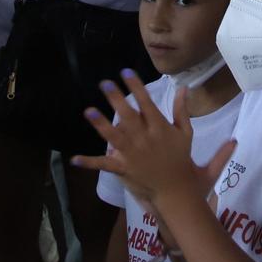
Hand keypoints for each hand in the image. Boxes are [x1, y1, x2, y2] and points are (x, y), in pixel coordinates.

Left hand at [74, 72, 235, 214]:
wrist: (177, 190)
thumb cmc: (181, 158)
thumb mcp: (185, 133)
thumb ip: (182, 110)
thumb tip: (183, 88)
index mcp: (160, 128)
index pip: (147, 103)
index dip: (136, 87)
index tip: (126, 72)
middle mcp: (145, 139)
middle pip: (128, 116)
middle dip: (116, 99)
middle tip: (104, 83)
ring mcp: (133, 154)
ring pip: (115, 137)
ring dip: (101, 124)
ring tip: (89, 111)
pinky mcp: (124, 168)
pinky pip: (105, 164)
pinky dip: (90, 163)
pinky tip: (75, 159)